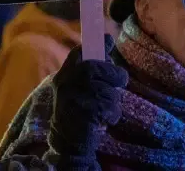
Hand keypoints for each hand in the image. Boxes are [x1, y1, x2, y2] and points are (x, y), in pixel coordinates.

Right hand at [47, 40, 127, 166]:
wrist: (69, 143)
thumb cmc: (78, 112)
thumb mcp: (78, 88)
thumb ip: (90, 69)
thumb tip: (108, 41)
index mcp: (63, 77)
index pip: (77, 54)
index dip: (95, 46)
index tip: (109, 40)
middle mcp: (65, 86)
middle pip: (95, 68)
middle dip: (113, 74)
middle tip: (120, 80)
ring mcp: (73, 100)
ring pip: (105, 90)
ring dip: (113, 100)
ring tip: (105, 109)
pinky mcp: (84, 115)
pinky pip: (108, 108)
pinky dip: (112, 114)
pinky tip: (103, 120)